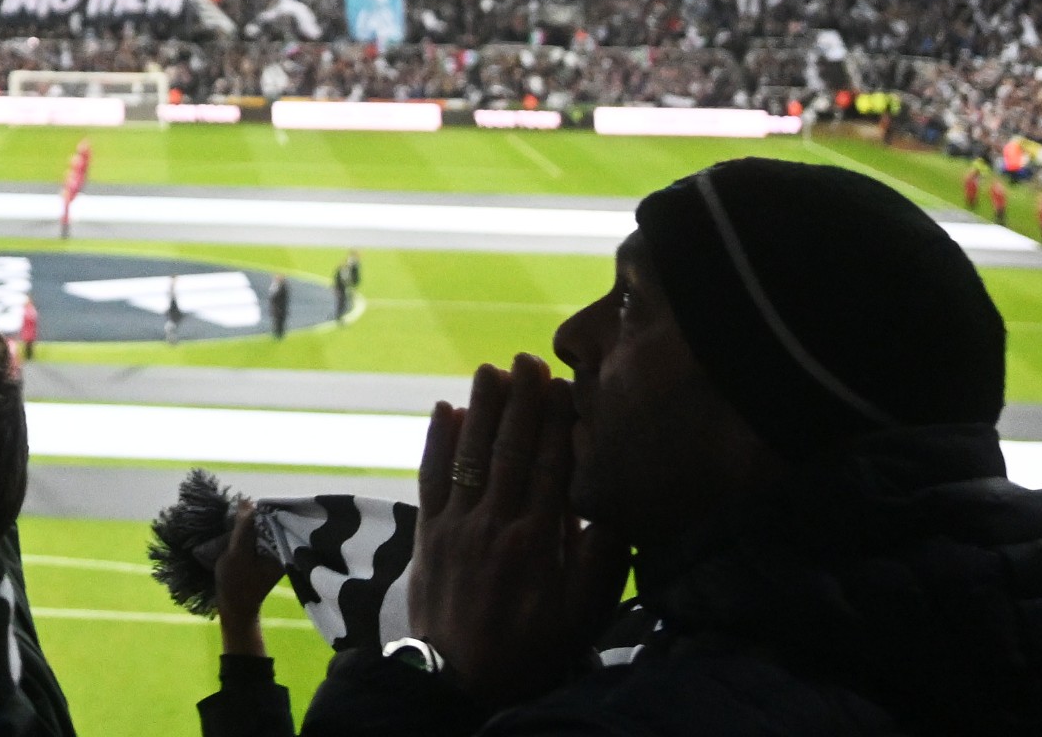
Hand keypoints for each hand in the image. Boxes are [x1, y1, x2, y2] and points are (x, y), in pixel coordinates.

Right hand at [216, 498, 286, 657]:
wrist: (234, 606)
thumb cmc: (237, 584)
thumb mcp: (237, 554)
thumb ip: (244, 528)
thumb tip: (247, 500)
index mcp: (283, 549)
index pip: (278, 519)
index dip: (262, 508)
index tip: (244, 504)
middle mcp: (283, 547)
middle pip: (271, 520)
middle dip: (254, 515)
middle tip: (236, 512)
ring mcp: (274, 549)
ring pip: (263, 526)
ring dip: (249, 522)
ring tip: (235, 518)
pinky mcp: (264, 551)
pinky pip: (258, 533)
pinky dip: (248, 530)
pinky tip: (237, 528)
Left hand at [402, 355, 627, 705]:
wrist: (458, 683)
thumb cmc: (530, 652)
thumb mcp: (581, 618)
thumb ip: (599, 563)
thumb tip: (614, 508)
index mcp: (536, 542)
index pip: (549, 466)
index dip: (557, 422)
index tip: (565, 384)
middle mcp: (494, 525)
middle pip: (509, 449)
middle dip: (520, 400)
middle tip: (528, 358)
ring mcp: (456, 526)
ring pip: (469, 454)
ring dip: (480, 408)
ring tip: (489, 369)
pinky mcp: (428, 534)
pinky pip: (431, 477)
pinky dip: (435, 440)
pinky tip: (442, 409)